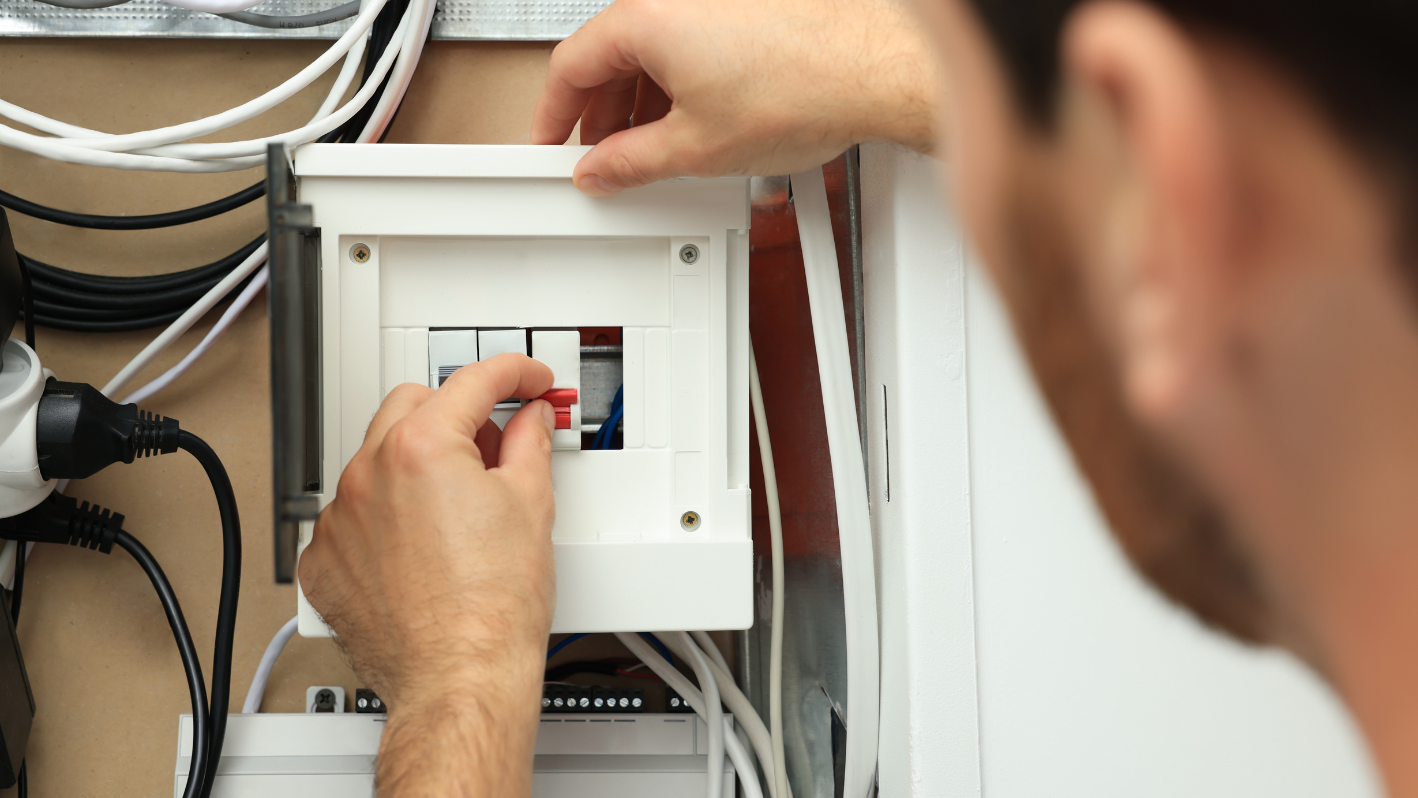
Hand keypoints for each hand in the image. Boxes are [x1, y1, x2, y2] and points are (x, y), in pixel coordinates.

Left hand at [299, 354, 556, 794]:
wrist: (459, 679)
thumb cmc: (491, 610)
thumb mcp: (531, 505)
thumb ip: (530, 443)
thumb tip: (530, 420)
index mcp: (422, 448)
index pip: (473, 381)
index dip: (514, 373)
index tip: (527, 382)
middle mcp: (368, 474)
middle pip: (413, 404)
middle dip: (456, 412)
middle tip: (494, 441)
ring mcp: (338, 518)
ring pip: (375, 459)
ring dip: (414, 465)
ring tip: (458, 506)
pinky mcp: (323, 560)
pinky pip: (351, 515)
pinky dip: (383, 517)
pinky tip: (420, 545)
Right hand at [531, 0, 937, 195]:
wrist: (873, 70)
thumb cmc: (800, 89)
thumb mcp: (695, 148)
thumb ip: (631, 163)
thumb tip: (602, 170)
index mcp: (644, 18)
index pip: (570, 66)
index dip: (553, 116)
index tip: (551, 145)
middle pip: (609, 56)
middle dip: (602, 115)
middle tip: (602, 160)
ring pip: (650, 51)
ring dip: (642, 103)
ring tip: (652, 153)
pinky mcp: (740, 9)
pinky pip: (687, 43)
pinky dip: (678, 83)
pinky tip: (691, 124)